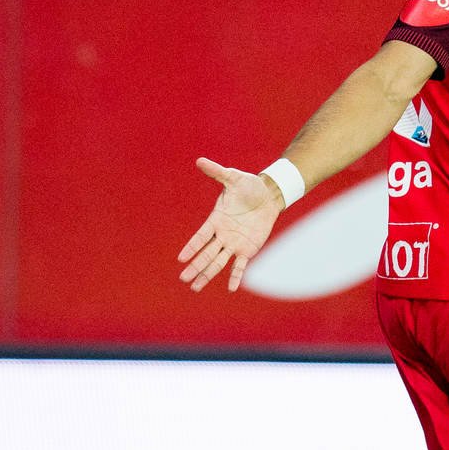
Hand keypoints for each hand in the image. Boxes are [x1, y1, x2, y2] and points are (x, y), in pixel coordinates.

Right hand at [177, 157, 282, 292]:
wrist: (268, 195)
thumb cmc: (248, 186)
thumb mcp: (233, 178)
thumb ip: (217, 172)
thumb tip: (200, 161)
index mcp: (216, 220)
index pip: (200, 236)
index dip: (191, 247)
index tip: (181, 258)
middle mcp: (222, 235)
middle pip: (206, 254)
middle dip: (195, 266)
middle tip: (183, 279)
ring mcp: (234, 243)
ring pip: (218, 262)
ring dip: (207, 275)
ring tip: (195, 287)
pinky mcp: (248, 248)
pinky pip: (240, 265)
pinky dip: (236, 276)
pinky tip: (231, 288)